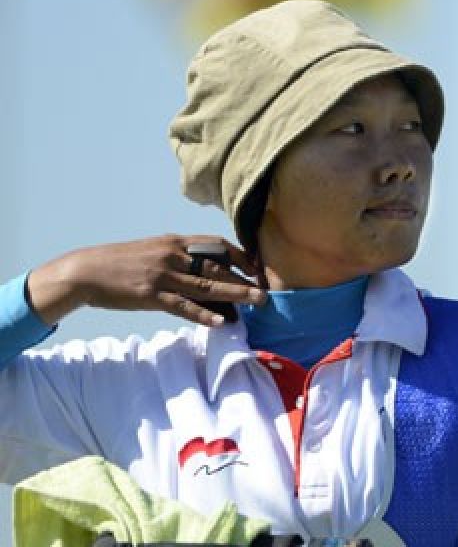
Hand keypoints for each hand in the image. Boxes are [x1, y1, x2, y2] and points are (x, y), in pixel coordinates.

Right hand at [26, 235, 265, 326]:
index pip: (216, 245)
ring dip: (235, 294)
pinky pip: (183, 306)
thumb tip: (202, 270)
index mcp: (175, 242)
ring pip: (207, 286)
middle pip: (217, 266)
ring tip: (258, 302)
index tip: (257, 267)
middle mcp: (173, 256)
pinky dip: (203, 314)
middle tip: (266, 289)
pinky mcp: (150, 296)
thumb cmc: (120, 263)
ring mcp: (162, 276)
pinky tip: (221, 321)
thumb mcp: (153, 251)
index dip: (240, 255)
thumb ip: (178, 257)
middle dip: (245, 277)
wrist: (85, 271)